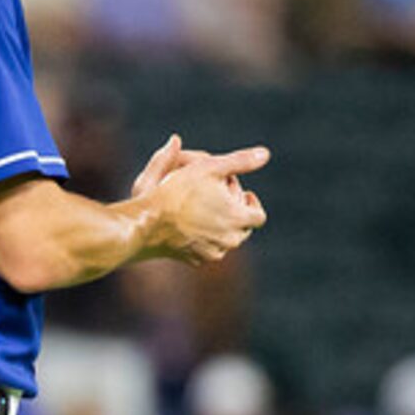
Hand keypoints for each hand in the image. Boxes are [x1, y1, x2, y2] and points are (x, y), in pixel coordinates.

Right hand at [145, 144, 269, 265]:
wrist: (148, 222)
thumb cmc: (179, 191)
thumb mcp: (211, 167)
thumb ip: (241, 161)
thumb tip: (265, 154)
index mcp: (238, 219)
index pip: (259, 216)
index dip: (251, 203)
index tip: (242, 194)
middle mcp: (230, 241)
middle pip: (244, 230)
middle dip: (236, 214)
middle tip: (222, 200)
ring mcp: (213, 253)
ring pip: (226, 241)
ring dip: (222, 227)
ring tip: (207, 212)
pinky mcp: (196, 260)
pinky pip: (208, 250)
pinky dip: (205, 239)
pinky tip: (193, 226)